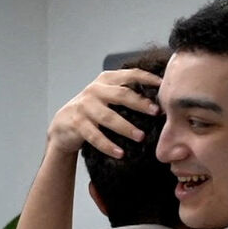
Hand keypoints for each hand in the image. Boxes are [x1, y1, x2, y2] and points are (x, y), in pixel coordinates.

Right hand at [45, 68, 161, 158]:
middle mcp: (95, 90)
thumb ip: (126, 93)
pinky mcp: (77, 123)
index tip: (163, 85)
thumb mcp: (107, 96)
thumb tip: (159, 101)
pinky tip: (120, 153)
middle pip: (121, 94)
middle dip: (140, 103)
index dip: (147, 79)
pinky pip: (95, 136)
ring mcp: (84, 106)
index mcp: (106, 80)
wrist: (63, 125)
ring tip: (141, 137)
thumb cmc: (92, 110)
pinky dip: (108, 145)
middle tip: (156, 112)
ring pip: (108, 117)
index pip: (130, 75)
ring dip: (126, 127)